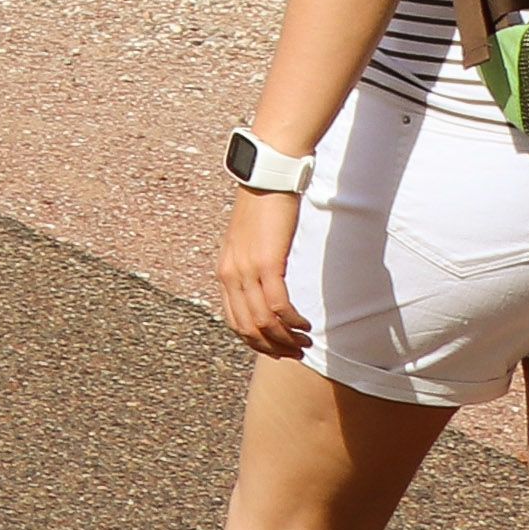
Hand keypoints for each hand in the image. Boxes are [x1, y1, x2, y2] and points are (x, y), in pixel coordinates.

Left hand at [215, 192, 308, 354]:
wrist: (266, 178)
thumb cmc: (262, 209)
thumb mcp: (248, 243)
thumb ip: (250, 267)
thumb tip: (263, 288)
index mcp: (224, 272)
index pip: (233, 321)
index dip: (255, 341)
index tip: (277, 348)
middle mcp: (230, 275)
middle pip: (247, 327)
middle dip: (273, 346)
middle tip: (296, 351)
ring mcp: (247, 270)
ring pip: (263, 321)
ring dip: (286, 338)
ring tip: (304, 341)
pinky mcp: (267, 263)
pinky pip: (278, 305)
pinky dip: (292, 321)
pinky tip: (304, 324)